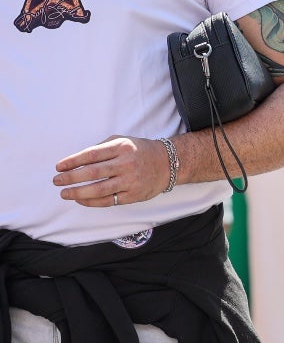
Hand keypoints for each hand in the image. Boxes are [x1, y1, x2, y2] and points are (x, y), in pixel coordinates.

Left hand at [54, 136, 172, 206]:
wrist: (169, 163)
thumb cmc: (140, 151)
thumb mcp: (123, 141)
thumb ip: (102, 148)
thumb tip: (76, 161)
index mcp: (122, 147)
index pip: (91, 154)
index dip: (72, 161)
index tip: (59, 167)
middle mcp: (127, 163)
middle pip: (92, 172)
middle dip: (70, 178)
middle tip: (56, 181)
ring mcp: (131, 180)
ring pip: (98, 189)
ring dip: (77, 192)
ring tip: (64, 193)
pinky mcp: (134, 194)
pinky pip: (108, 201)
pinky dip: (91, 201)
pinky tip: (80, 199)